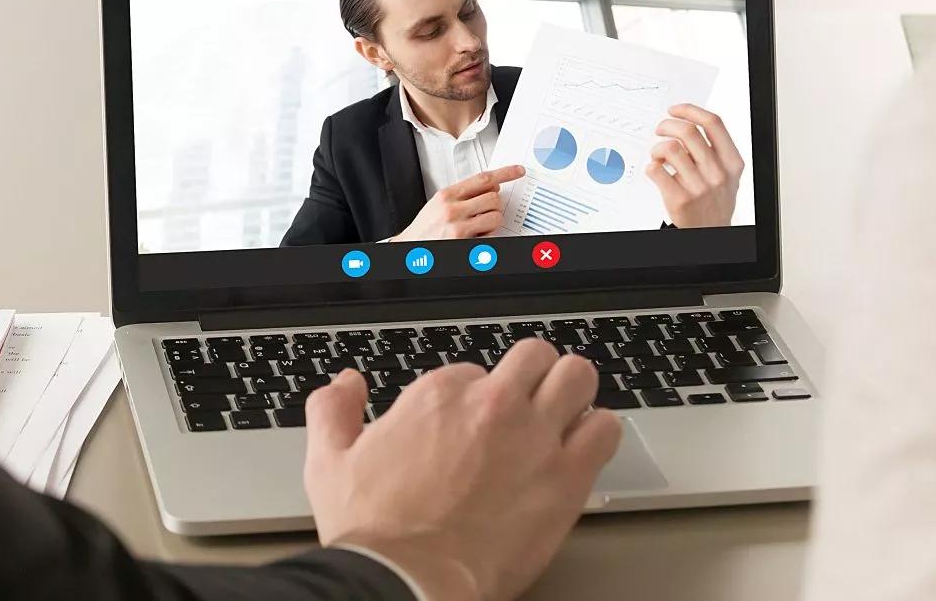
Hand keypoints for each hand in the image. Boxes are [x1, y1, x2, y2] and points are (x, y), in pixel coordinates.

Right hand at [306, 342, 622, 600]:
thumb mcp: (330, 464)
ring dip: (573, 393)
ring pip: (577, 376)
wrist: (409, 582)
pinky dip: (598, 433)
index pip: (475, 371)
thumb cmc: (375, 533)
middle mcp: (492, 404)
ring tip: (565, 417)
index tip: (473, 427)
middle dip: (533, 377)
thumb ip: (333, 413)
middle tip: (528, 406)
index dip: (475, 398)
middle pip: (534, 357)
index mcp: (440, 396)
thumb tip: (343, 385)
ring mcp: (534, 436)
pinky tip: (583, 450)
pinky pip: (605, 428)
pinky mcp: (567, 476)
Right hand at [392, 165, 525, 240]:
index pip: (483, 178)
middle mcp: (452, 208)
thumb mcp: (439, 204)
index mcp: (447, 195)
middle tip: (486, 211)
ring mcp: (458, 226)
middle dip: (495, 204)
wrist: (410, 248)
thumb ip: (463, 194)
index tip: (517, 171)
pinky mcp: (463, 242)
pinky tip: (476, 236)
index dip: (505, 173)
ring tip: (480, 226)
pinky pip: (490, 235)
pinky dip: (488, 236)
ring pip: (495, 216)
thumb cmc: (425, 228)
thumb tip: (491, 186)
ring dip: (493, 221)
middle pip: (493, 197)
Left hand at [645, 104, 743, 228]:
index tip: (675, 110)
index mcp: (732, 162)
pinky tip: (656, 170)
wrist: (712, 233)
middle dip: (667, 124)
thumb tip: (690, 122)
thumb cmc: (717, 201)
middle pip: (687, 131)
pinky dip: (651, 166)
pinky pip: (656, 170)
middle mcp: (717, 173)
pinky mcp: (679, 199)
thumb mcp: (729, 174)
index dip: (690, 110)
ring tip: (658, 155)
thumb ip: (716, 150)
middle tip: (661, 128)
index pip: (713, 123)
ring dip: (657, 147)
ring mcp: (698, 186)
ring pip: (669, 148)